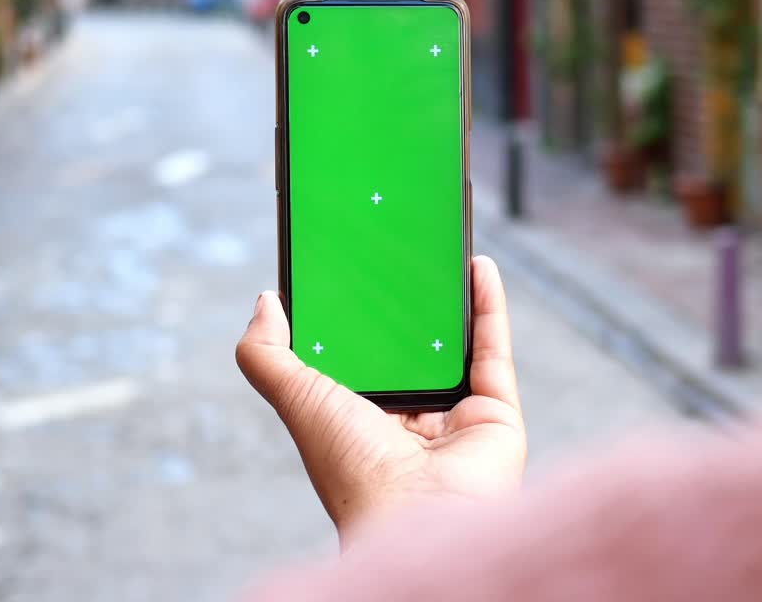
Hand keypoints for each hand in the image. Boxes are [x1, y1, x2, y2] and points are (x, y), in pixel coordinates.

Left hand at [236, 256, 526, 548]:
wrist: (419, 515)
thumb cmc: (353, 468)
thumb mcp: (295, 398)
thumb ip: (266, 354)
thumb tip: (265, 302)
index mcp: (356, 421)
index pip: (351, 358)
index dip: (346, 315)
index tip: (339, 270)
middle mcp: (406, 421)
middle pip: (406, 347)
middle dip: (399, 300)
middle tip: (391, 248)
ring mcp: (454, 418)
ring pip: (454, 344)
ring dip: (448, 296)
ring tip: (436, 247)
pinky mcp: (497, 413)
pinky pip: (493, 350)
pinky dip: (489, 306)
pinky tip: (479, 264)